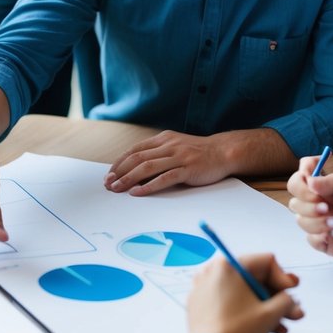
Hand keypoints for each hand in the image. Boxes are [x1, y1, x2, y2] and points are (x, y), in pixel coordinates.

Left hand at [104, 131, 230, 194]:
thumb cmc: (198, 153)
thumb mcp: (175, 146)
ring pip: (147, 167)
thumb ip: (158, 154)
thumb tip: (136, 170)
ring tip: (117, 189)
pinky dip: (149, 186)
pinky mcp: (188, 169)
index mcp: (163, 139)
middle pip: (137, 158)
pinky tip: (138, 193)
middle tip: (108, 184)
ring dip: (129, 179)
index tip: (109, 174)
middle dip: (120, 172)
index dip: (119, 162)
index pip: (134, 150)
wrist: (224, 151)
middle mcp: (168, 145)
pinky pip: (165, 178)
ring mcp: (178, 156)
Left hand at [187, 254, 302, 332]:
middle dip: (277, 299)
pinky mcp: (201, 303)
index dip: (283, 278)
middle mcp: (213, 271)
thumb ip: (287, 301)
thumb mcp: (270, 314)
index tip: (291, 293)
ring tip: (281, 326)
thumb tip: (289, 299)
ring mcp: (205, 287)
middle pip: (255, 279)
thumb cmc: (235, 330)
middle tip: (293, 311)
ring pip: (244, 293)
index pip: (265, 262)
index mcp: (228, 266)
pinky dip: (246, 311)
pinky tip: (263, 329)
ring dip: (265, 309)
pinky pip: (229, 301)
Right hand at [286, 160, 332, 259]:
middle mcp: (323, 203)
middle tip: (328, 208)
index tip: (310, 183)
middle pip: (295, 201)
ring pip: (301, 221)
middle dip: (308, 205)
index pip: (300, 179)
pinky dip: (319, 237)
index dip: (300, 179)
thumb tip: (309, 181)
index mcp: (328, 187)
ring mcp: (324, 223)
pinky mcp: (329, 242)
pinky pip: (310, 240)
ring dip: (317, 222)